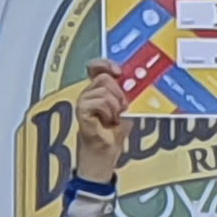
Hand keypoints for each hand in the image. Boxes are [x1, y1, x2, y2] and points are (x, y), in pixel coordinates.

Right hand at [73, 63, 128, 187]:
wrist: (105, 153)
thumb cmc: (114, 133)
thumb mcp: (126, 107)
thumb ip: (127, 92)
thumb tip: (134, 79)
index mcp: (98, 90)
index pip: (96, 67)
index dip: (106, 64)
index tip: (118, 71)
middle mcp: (88, 93)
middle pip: (103, 78)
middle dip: (118, 92)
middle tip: (121, 107)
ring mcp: (83, 102)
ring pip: (103, 90)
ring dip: (115, 105)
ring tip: (114, 118)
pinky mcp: (81, 111)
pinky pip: (99, 101)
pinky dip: (108, 111)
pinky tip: (107, 121)